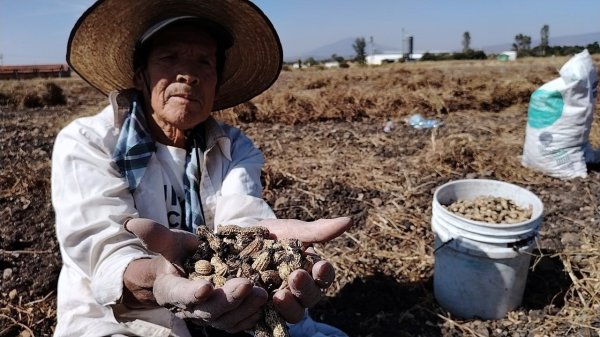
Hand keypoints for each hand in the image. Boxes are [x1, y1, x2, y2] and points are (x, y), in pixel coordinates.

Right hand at [122, 218, 267, 331]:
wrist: (186, 273)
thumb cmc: (177, 255)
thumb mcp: (168, 243)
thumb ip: (156, 235)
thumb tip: (133, 222)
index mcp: (172, 290)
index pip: (181, 294)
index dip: (192, 292)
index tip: (205, 287)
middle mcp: (189, 308)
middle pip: (208, 310)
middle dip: (228, 299)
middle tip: (246, 285)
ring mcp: (208, 316)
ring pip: (226, 320)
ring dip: (245, 309)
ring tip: (262, 294)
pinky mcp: (224, 319)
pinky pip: (238, 324)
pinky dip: (251, 318)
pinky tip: (265, 306)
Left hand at [255, 217, 352, 322]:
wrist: (238, 242)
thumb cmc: (271, 236)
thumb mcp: (292, 231)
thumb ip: (318, 231)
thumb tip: (349, 220)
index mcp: (311, 273)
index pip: (324, 278)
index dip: (324, 273)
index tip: (320, 265)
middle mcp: (300, 292)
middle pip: (311, 298)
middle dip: (305, 288)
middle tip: (295, 276)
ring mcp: (281, 305)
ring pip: (293, 314)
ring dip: (289, 306)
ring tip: (278, 295)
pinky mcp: (261, 313)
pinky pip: (268, 321)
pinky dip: (266, 315)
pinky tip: (260, 306)